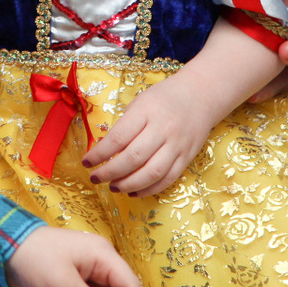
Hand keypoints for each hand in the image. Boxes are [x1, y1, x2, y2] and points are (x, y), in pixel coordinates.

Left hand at [82, 78, 213, 197]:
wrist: (200, 95)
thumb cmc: (163, 98)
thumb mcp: (140, 102)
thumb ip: (125, 125)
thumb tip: (104, 151)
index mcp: (147, 112)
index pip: (119, 138)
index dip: (100, 154)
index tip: (86, 162)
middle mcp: (163, 129)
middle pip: (133, 158)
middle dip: (110, 172)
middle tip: (96, 178)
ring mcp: (177, 145)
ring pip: (151, 173)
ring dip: (128, 184)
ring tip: (113, 187)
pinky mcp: (187, 157)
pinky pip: (168, 179)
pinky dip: (149, 189)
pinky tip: (134, 191)